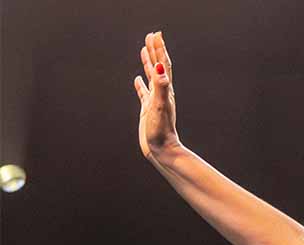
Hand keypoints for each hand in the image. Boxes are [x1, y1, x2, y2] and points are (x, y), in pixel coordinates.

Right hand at [133, 31, 180, 158]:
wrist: (162, 149)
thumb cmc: (161, 130)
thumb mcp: (160, 106)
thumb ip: (161, 86)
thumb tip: (160, 67)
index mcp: (165, 90)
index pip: (162, 64)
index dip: (159, 49)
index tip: (155, 34)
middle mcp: (162, 93)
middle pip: (158, 66)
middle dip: (155, 50)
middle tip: (151, 35)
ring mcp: (154, 101)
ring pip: (151, 77)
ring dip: (148, 62)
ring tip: (144, 50)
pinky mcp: (147, 109)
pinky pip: (143, 92)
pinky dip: (140, 84)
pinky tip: (137, 79)